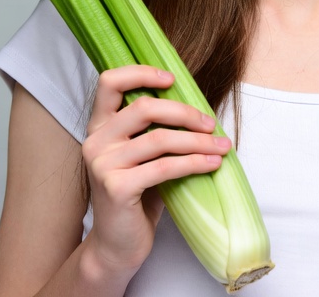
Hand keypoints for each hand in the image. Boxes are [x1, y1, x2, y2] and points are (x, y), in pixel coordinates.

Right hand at [79, 65, 231, 280]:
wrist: (117, 246)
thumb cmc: (136, 197)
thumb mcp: (141, 157)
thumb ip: (153, 131)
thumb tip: (197, 109)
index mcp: (98, 127)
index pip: (109, 82)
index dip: (140, 73)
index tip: (171, 79)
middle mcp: (95, 141)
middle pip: (144, 107)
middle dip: (184, 112)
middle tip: (210, 124)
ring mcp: (103, 164)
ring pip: (160, 139)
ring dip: (198, 142)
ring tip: (223, 147)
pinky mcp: (116, 188)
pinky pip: (164, 168)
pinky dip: (194, 163)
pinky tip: (212, 164)